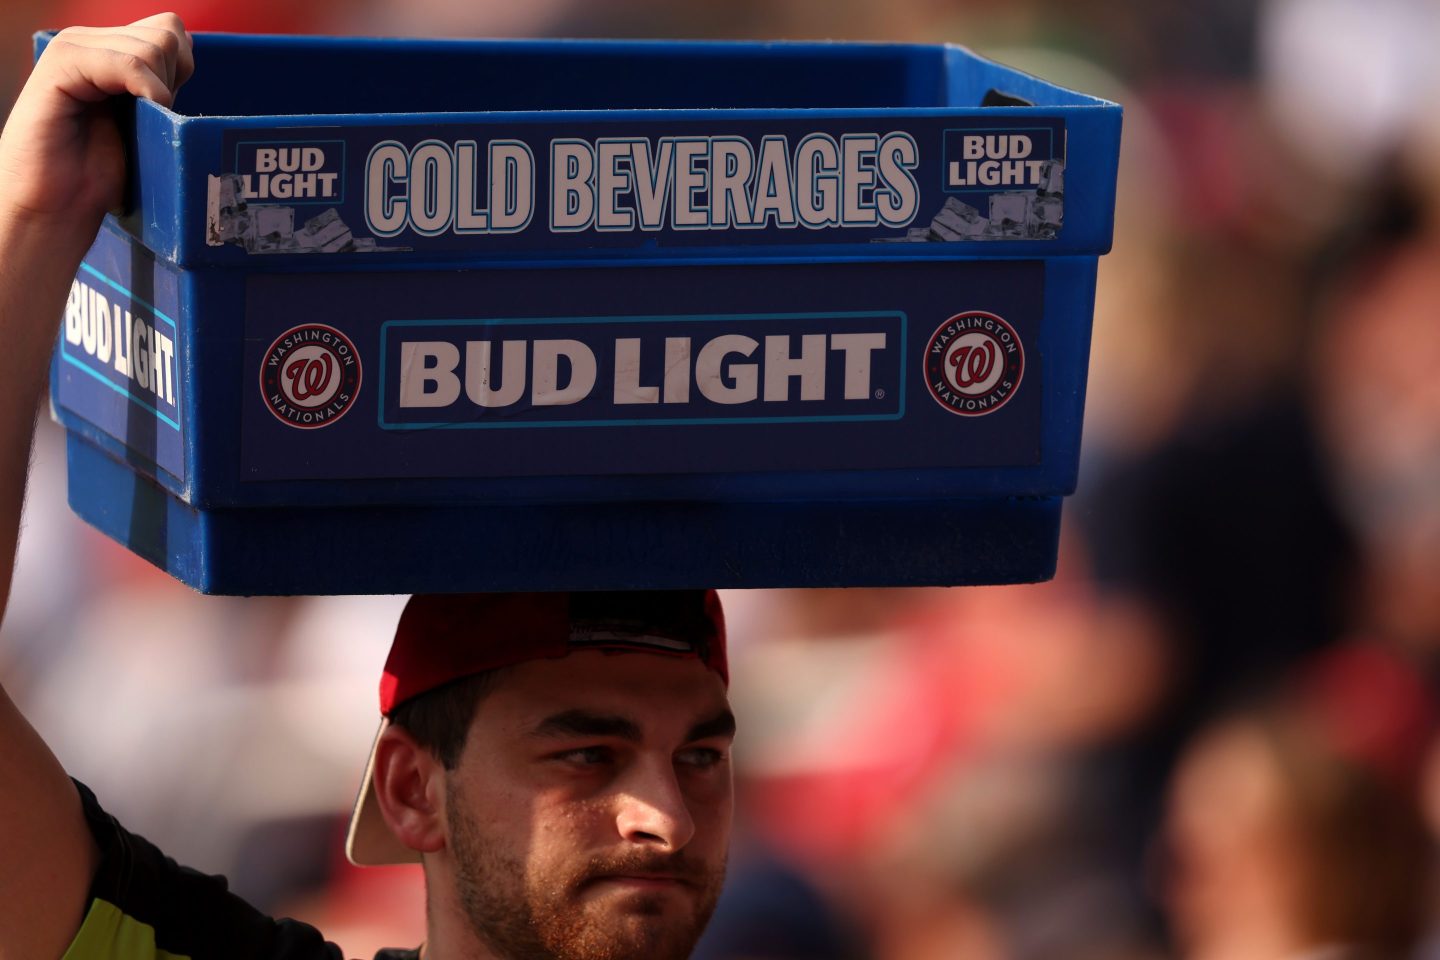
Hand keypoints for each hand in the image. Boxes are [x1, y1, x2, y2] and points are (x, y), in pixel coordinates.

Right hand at [0, 13, 192, 235]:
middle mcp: (91, 41)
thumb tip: (189, 51)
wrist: (55, 204)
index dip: (181, 69)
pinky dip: (148, 90)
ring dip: (159, 90)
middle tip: (147, 117)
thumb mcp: (146, 121)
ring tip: (133, 122)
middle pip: (167, 33)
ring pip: (154, 46)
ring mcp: (74, 49)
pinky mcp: (62, 65)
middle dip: (173, 78)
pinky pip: (128, 63)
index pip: (170, 29)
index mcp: (110, 50)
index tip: (164, 108)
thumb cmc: (100, 175)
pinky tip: (140, 115)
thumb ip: (161, 83)